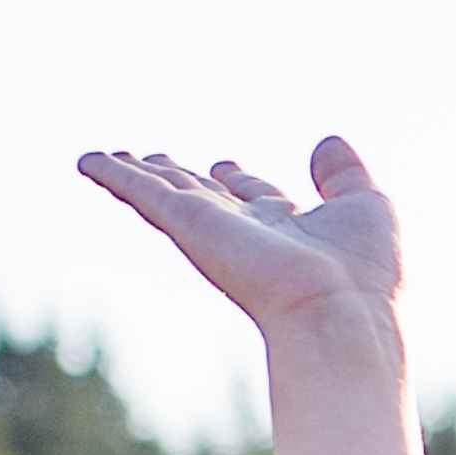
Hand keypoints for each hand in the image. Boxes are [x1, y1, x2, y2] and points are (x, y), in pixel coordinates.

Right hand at [76, 138, 400, 338]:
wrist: (340, 313)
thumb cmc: (364, 274)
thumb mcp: (367, 205)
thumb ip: (344, 173)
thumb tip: (325, 141)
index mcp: (284, 228)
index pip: (252, 197)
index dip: (237, 180)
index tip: (224, 166)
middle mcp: (243, 230)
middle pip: (199, 195)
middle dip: (176, 177)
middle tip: (149, 160)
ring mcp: (212, 229)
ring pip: (163, 192)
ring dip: (133, 174)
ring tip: (103, 158)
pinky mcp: (189, 225)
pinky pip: (143, 193)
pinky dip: (114, 175)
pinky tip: (88, 162)